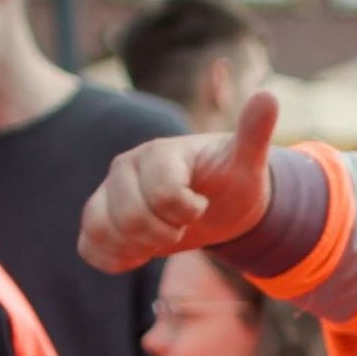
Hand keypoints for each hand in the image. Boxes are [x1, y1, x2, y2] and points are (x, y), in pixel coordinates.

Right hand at [79, 92, 278, 273]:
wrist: (217, 202)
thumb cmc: (231, 180)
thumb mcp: (248, 161)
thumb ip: (254, 132)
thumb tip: (268, 96)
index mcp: (159, 152)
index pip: (163, 194)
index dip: (187, 212)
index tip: (200, 206)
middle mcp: (126, 167)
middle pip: (130, 218)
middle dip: (164, 235)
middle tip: (182, 227)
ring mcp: (108, 193)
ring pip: (101, 231)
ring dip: (137, 247)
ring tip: (161, 238)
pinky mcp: (99, 217)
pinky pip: (88, 246)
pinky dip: (114, 259)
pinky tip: (140, 254)